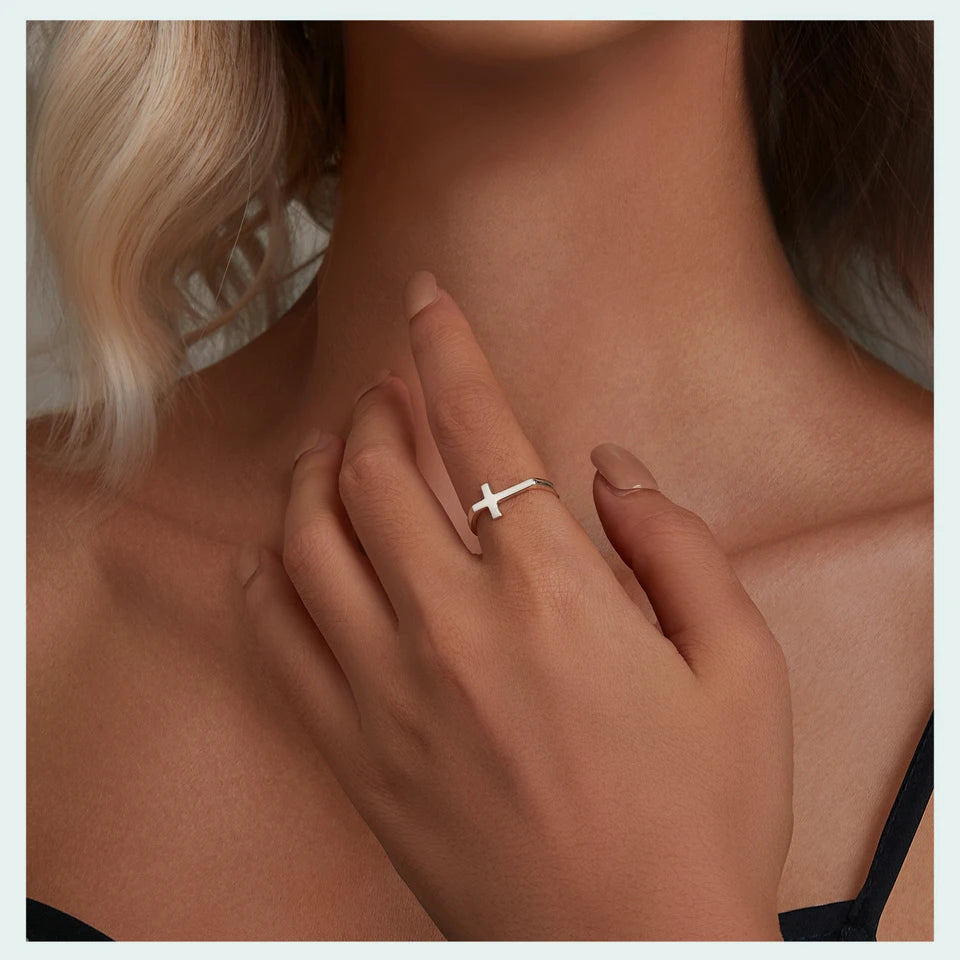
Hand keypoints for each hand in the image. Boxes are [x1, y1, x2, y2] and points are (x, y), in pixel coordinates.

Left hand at [239, 271, 793, 940]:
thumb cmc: (702, 814)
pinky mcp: (351, 750)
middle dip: (379, 404)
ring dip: (313, 471)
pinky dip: (263, 573)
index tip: (428, 296)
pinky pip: (272, 636)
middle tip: (390, 386)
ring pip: (306, 537)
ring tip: (333, 448)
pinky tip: (277, 549)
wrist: (633, 954)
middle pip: (376, 468)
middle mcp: (451, 625)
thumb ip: (679, 544)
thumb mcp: (742, 666)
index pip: (478, 427)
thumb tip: (609, 468)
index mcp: (552, 591)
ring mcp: (385, 689)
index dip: (449, 345)